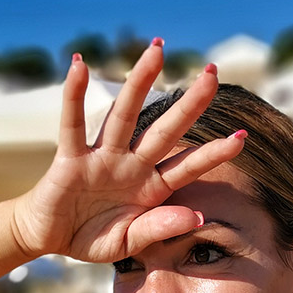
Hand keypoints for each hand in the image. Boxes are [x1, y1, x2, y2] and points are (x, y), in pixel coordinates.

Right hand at [10, 40, 245, 263]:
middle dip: (189, 104)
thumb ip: (160, 228)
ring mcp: (102, 157)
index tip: (242, 137)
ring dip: (140, 82)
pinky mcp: (71, 158)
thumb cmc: (91, 237)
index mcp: (150, 187)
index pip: (187, 166)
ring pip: (124, 115)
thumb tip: (196, 216)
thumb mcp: (129, 242)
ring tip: (157, 50)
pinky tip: (80, 66)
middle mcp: (130, 165)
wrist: (49, 239)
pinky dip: (74, 96)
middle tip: (212, 72)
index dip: (213, 153)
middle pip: (164, 129)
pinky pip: (73, 124)